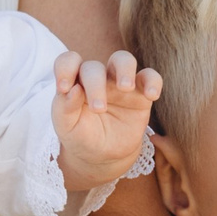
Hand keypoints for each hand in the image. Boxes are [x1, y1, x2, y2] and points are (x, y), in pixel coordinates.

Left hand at [53, 50, 161, 193]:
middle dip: (95, 84)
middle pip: (94, 66)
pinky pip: (150, 77)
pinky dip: (153, 81)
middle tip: (98, 109)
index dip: (65, 68)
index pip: (68, 61)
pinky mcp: (140, 94)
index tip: (64, 88)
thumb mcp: (67, 127)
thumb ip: (65, 108)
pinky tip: (151, 95)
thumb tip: (73, 89)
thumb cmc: (82, 136)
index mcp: (75, 83)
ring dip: (124, 69)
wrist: (104, 156)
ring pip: (123, 60)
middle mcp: (97, 78)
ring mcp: (119, 84)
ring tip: (126, 87)